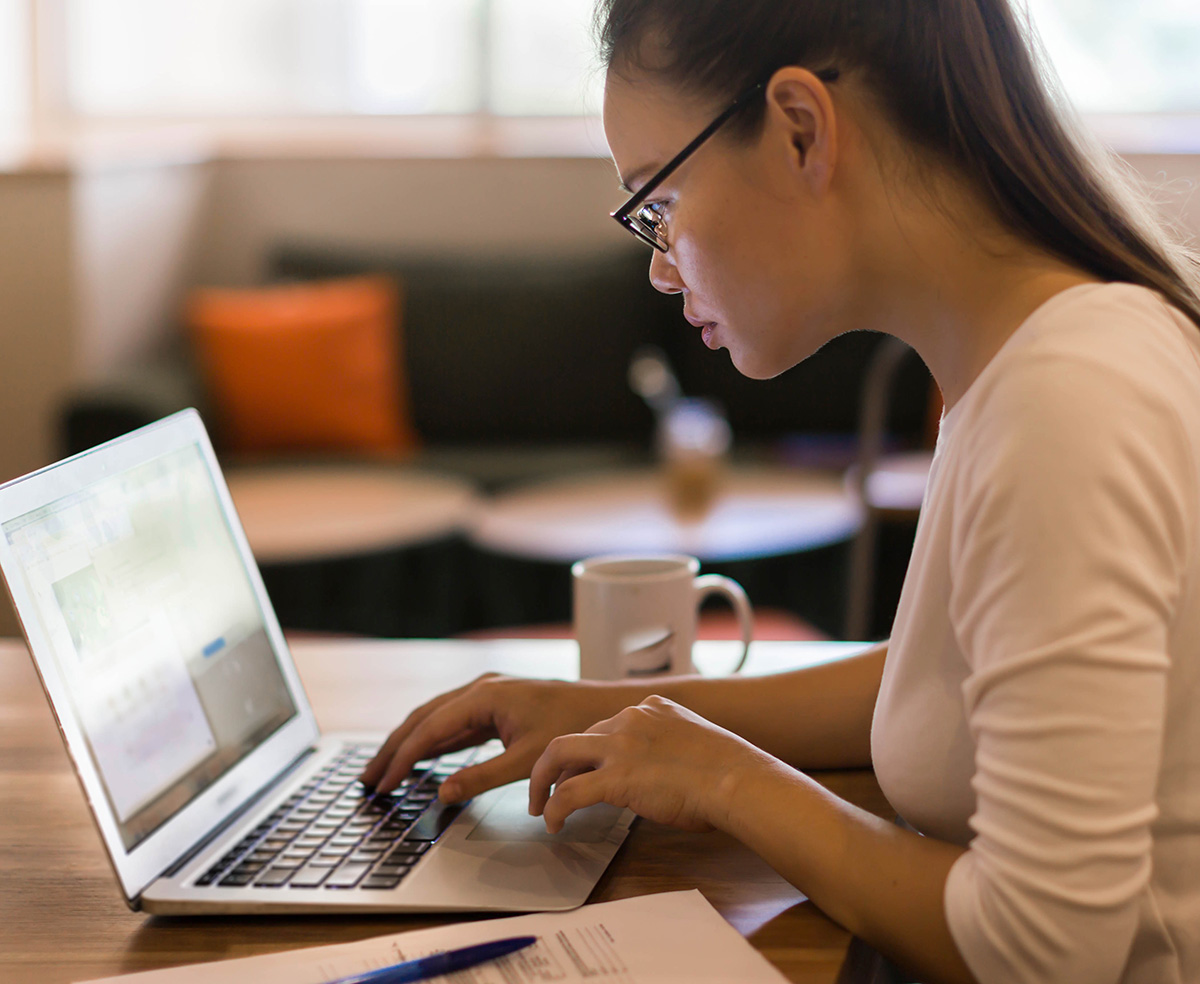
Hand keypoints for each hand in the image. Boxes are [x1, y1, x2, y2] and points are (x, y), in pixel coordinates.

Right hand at [359, 674, 619, 801]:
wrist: (604, 708)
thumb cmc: (572, 727)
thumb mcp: (526, 759)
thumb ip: (481, 777)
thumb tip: (442, 794)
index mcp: (485, 695)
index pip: (430, 728)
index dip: (403, 757)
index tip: (384, 783)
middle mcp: (480, 688)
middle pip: (423, 718)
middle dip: (394, 749)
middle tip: (368, 780)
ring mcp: (486, 694)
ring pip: (435, 718)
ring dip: (409, 744)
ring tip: (384, 772)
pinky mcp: (495, 705)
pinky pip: (453, 723)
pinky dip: (432, 741)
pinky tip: (419, 759)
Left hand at [528, 695, 768, 834]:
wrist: (736, 779)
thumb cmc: (728, 771)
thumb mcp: (694, 741)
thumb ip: (668, 747)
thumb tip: (660, 773)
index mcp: (651, 709)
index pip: (605, 725)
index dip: (591, 752)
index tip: (585, 770)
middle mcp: (630, 719)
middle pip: (576, 736)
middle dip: (556, 763)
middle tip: (547, 786)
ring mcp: (620, 745)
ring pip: (559, 753)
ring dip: (542, 779)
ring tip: (539, 805)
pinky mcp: (616, 776)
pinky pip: (570, 792)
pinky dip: (556, 808)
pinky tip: (554, 823)